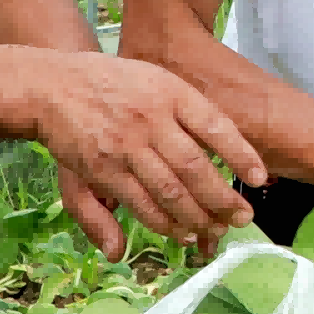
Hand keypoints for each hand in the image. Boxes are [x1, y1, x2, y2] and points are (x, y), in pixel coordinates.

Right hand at [33, 53, 263, 247]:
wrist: (53, 86)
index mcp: (169, 92)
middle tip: (242, 218)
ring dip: (197, 217)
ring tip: (217, 230)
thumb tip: (210, 153)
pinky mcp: (102, 170)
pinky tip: (182, 232)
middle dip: (222, 199)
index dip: (241, 155)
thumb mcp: (156, 82)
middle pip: (194, 167)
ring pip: (169, 191)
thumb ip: (192, 120)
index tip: (260, 179)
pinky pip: (140, 203)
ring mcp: (125, 146)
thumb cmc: (113, 85)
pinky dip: (164, 222)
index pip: (215, 125)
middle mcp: (149, 118)